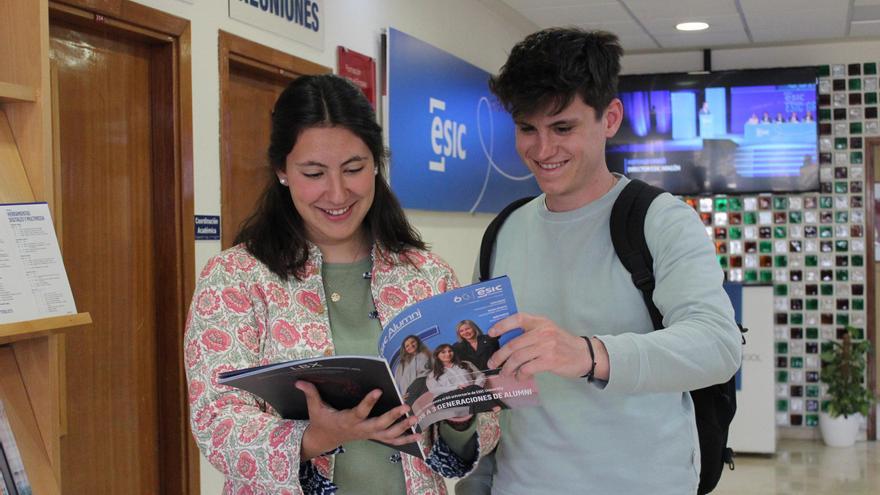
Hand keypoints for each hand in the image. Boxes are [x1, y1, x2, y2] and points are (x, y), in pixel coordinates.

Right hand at [297, 381, 419, 459]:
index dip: (369, 402)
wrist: (324, 439)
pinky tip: (419, 435)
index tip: (379, 390)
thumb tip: (298, 380)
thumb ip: (310, 393)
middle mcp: (360, 429)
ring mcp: (368, 434)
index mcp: (347, 420)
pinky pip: (391, 440)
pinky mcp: (373, 436)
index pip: (360, 411)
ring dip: (403, 428)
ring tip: (415, 418)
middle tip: (405, 406)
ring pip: (388, 435)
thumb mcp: (314, 408)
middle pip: (378, 425)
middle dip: (393, 417)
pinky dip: (406, 438)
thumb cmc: (321, 421)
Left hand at [487, 312, 603, 380]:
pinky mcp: (550, 360)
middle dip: (500, 355)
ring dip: (508, 367)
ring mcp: (546, 346)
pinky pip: (528, 368)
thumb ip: (530, 333)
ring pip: (518, 357)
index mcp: (540, 322)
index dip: (502, 325)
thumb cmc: (562, 344)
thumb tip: (506, 344)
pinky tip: (520, 377)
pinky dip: (520, 374)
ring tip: (505, 372)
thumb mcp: (547, 331)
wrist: (584, 355)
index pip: (517, 318)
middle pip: (513, 343)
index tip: (491, 333)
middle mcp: (543, 332)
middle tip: (493, 362)